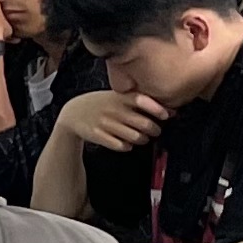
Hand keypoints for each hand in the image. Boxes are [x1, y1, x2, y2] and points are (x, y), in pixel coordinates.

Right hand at [53, 89, 169, 152]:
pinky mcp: (99, 136)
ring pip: (135, 137)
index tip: (167, 115)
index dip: (158, 109)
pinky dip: (128, 146)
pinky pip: (121, 146)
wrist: (73, 113)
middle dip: (155, 130)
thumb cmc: (100, 104)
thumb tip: (169, 110)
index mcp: (119, 97)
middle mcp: (113, 109)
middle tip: (155, 130)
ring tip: (142, 138)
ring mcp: (105, 123)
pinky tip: (127, 142)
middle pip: (144, 123)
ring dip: (143, 140)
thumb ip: (138, 101)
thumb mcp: (116, 96)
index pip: (143, 100)